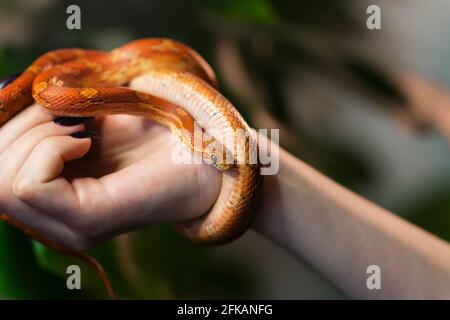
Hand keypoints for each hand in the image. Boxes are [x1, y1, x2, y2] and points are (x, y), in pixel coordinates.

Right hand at [0, 103, 220, 249]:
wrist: (206, 155)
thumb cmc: (156, 134)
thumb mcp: (92, 119)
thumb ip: (50, 119)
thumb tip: (17, 96)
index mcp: (54, 198)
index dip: (10, 128)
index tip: (56, 111)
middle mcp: (55, 220)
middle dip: (21, 129)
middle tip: (70, 119)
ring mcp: (70, 225)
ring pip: (3, 182)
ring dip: (36, 136)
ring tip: (83, 130)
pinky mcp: (88, 220)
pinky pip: (32, 184)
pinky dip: (52, 148)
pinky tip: (90, 141)